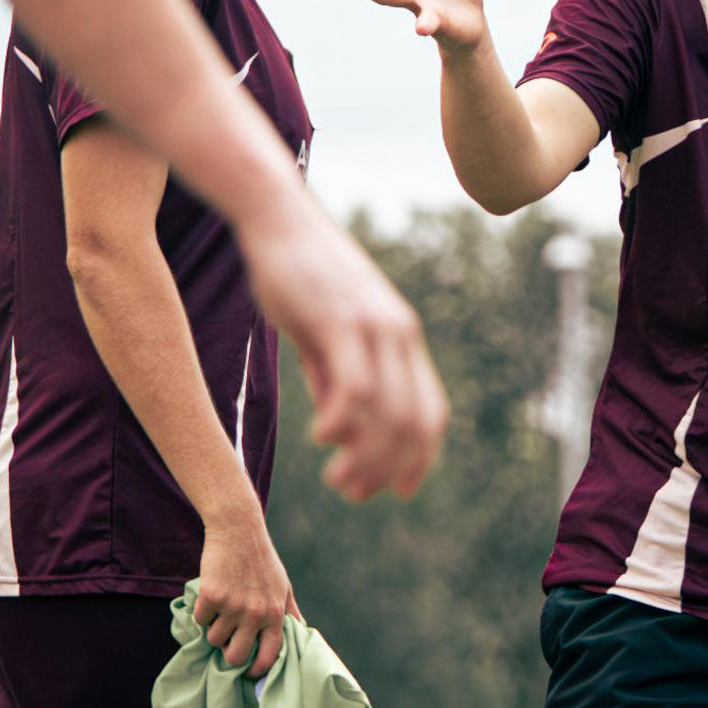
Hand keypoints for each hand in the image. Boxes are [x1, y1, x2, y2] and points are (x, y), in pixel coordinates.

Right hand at [194, 505, 300, 679]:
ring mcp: (232, 606)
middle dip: (229, 653)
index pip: (269, 657)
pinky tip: (211, 593)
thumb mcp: (283, 585)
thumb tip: (301, 634)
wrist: (238, 529)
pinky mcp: (211, 596)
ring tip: (222, 606)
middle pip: (235, 657)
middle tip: (228, 639)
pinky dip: (201, 611)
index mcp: (275, 613)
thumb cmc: (262, 559)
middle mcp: (255, 614)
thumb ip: (290, 613)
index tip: (248, 672)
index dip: (256, 671)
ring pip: (214, 640)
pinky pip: (199, 620)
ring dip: (214, 627)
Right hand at [238, 201, 448, 503]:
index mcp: (400, 334)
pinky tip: (320, 440)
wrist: (277, 215)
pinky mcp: (340, 321)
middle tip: (355, 493)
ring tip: (339, 481)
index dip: (420, 456)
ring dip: (366, 458)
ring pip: (389, 412)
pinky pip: (354, 389)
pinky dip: (341, 425)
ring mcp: (372, 325)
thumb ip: (334, 375)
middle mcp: (397, 331)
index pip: (430, 410)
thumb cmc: (296, 271)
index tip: (398, 489)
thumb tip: (340, 428)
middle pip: (415, 421)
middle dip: (391, 468)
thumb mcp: (324, 330)